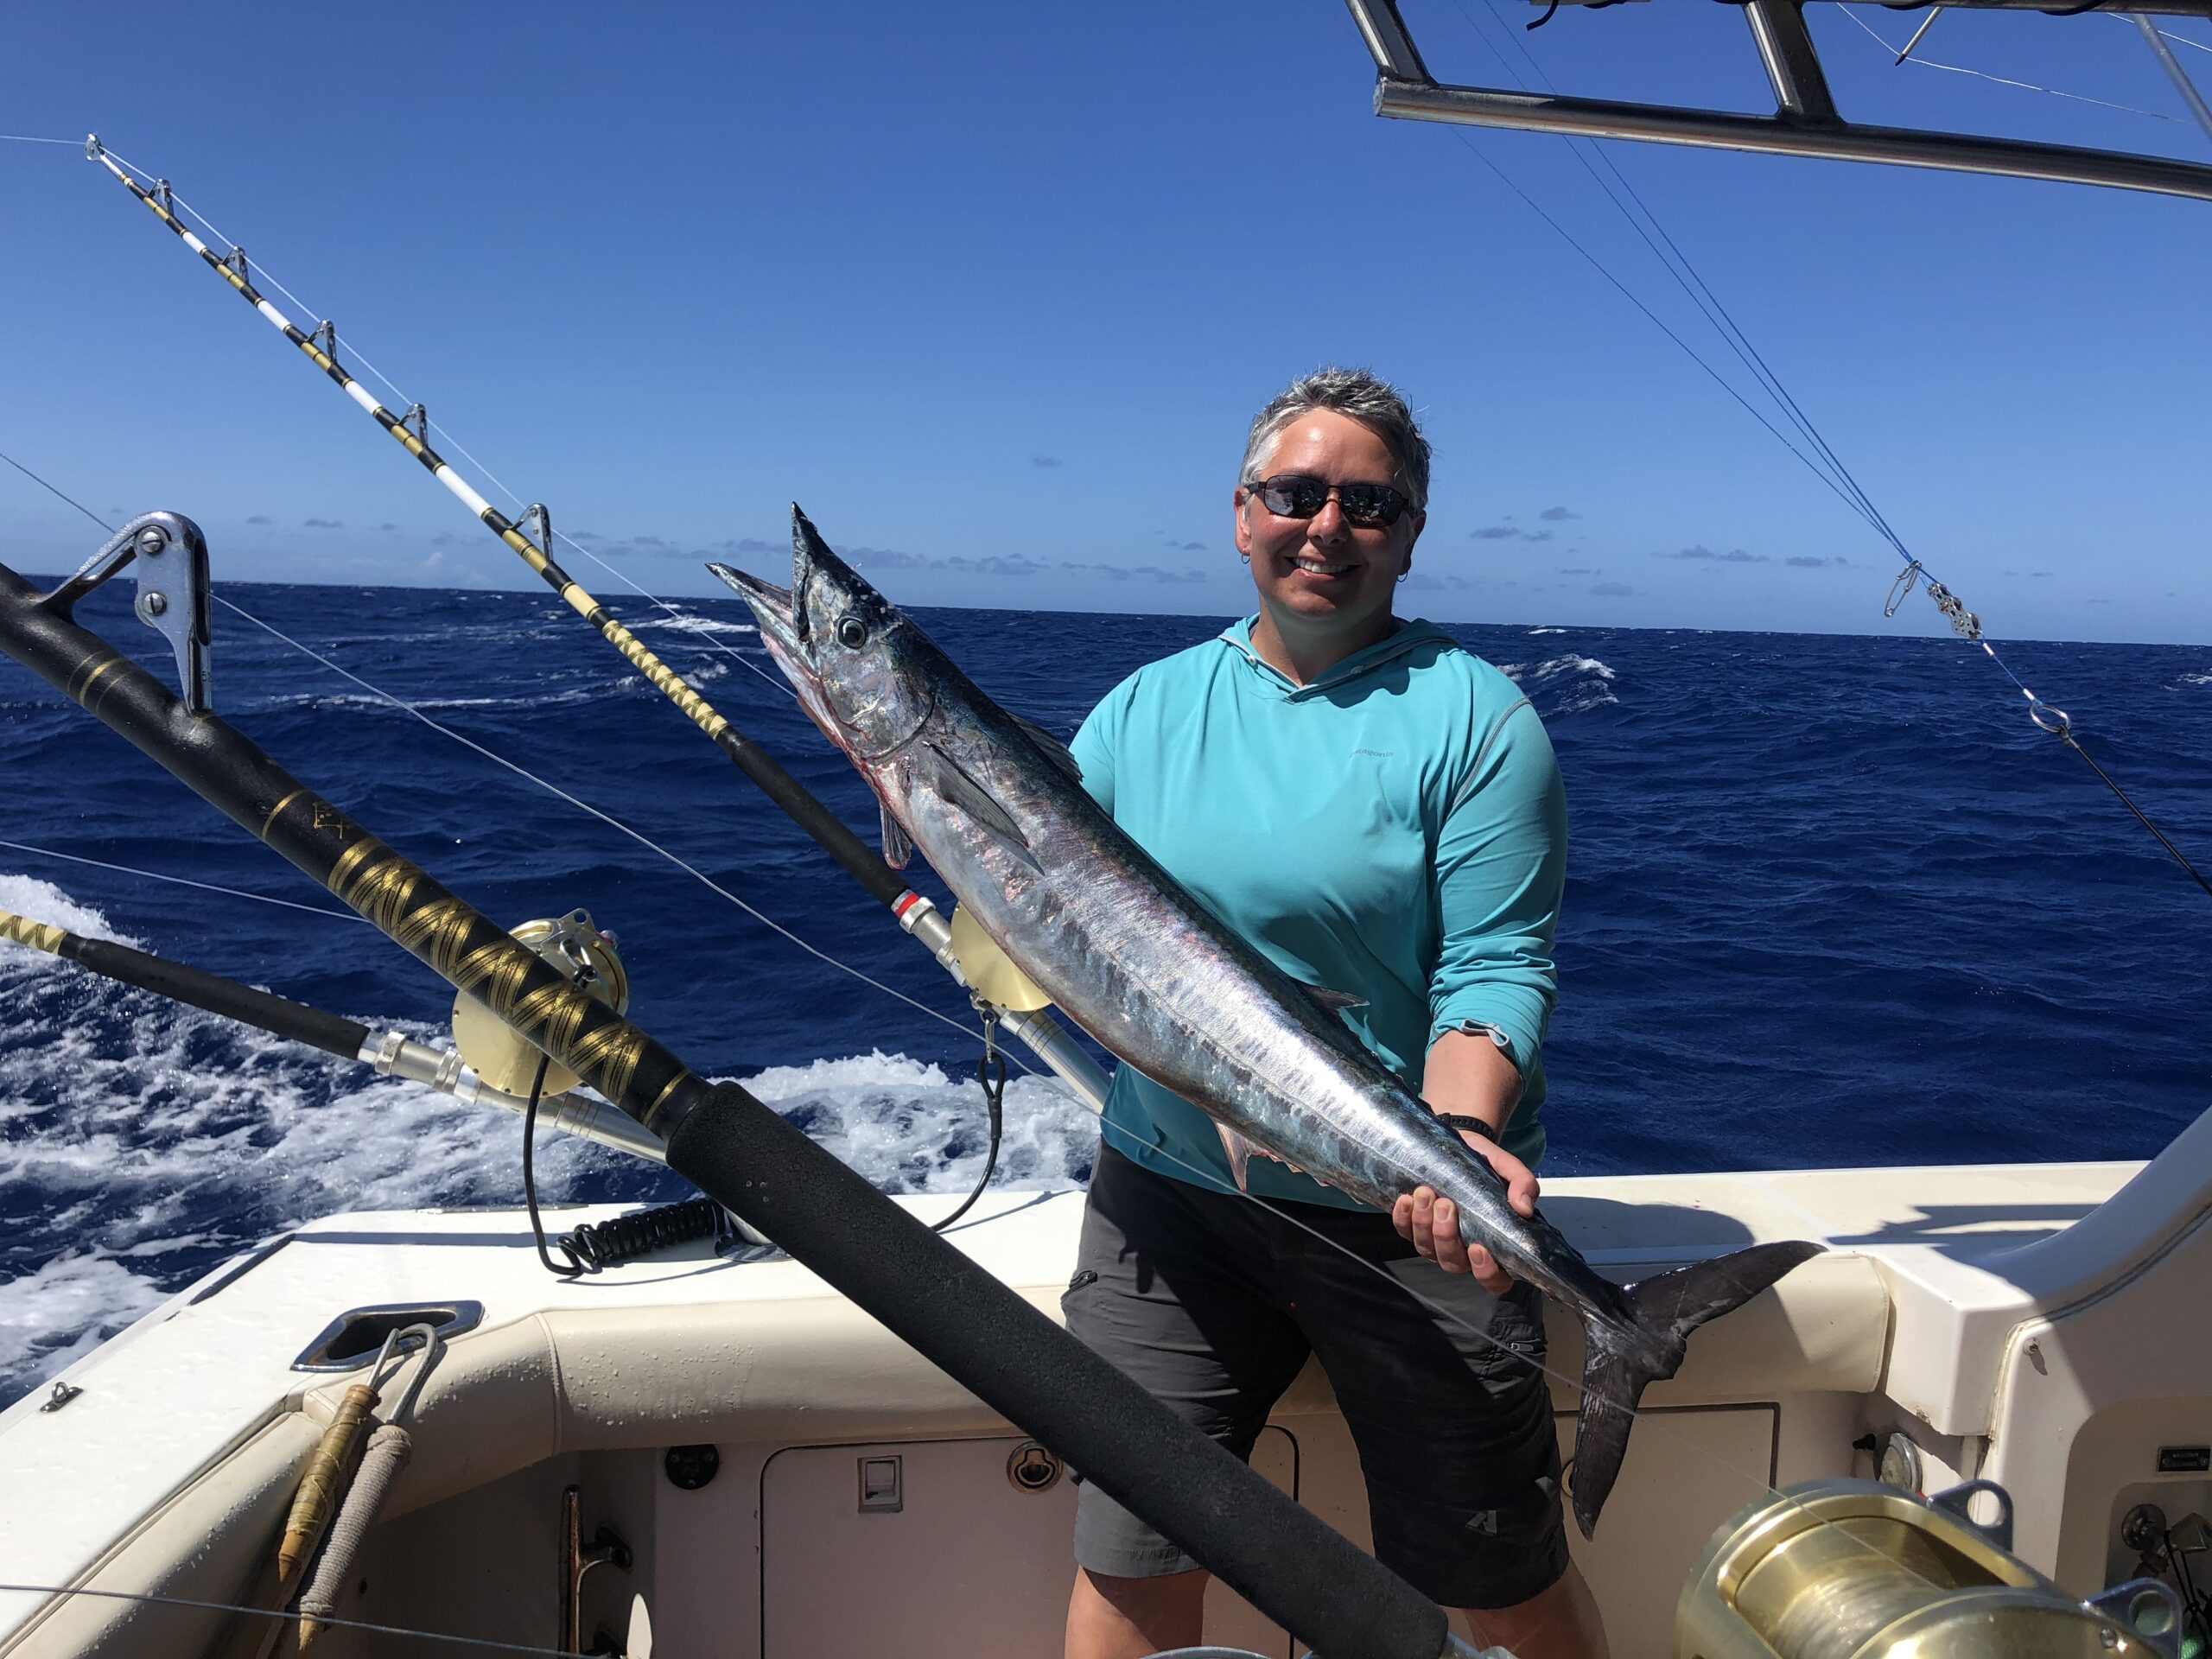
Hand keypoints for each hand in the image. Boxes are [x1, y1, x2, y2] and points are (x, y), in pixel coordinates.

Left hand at [1389, 1136, 1536, 1295]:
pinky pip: (1404, 1232)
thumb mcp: (1508, 1168)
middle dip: (1446, 1237)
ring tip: (1425, 1193)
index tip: (1477, 1247)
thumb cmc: (1487, 1164)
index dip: (1486, 1273)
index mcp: (1495, 1244)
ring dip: (1424, 1224)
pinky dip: (1402, 1218)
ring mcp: (1437, 1240)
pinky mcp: (1413, 1226)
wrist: (1460, 1143)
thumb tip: (1524, 1208)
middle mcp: (1464, 1249)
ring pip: (1427, 1249)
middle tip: (1446, 1204)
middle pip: (1453, 1263)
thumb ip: (1523, 1184)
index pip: (1495, 1279)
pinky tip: (1406, 1199)